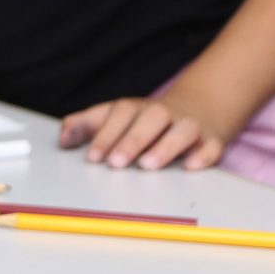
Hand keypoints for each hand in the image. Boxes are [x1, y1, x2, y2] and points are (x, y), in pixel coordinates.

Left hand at [60, 93, 230, 171]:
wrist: (198, 108)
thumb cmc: (145, 120)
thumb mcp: (114, 117)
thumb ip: (86, 126)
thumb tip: (62, 140)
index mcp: (137, 108)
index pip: (120, 114)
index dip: (105, 134)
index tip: (93, 157)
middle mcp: (164, 113)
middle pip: (150, 119)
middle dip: (131, 140)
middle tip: (115, 163)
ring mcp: (190, 125)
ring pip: (182, 130)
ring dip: (165, 146)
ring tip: (147, 165)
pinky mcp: (212, 140)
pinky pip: (211, 145)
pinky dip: (203, 154)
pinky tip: (191, 166)